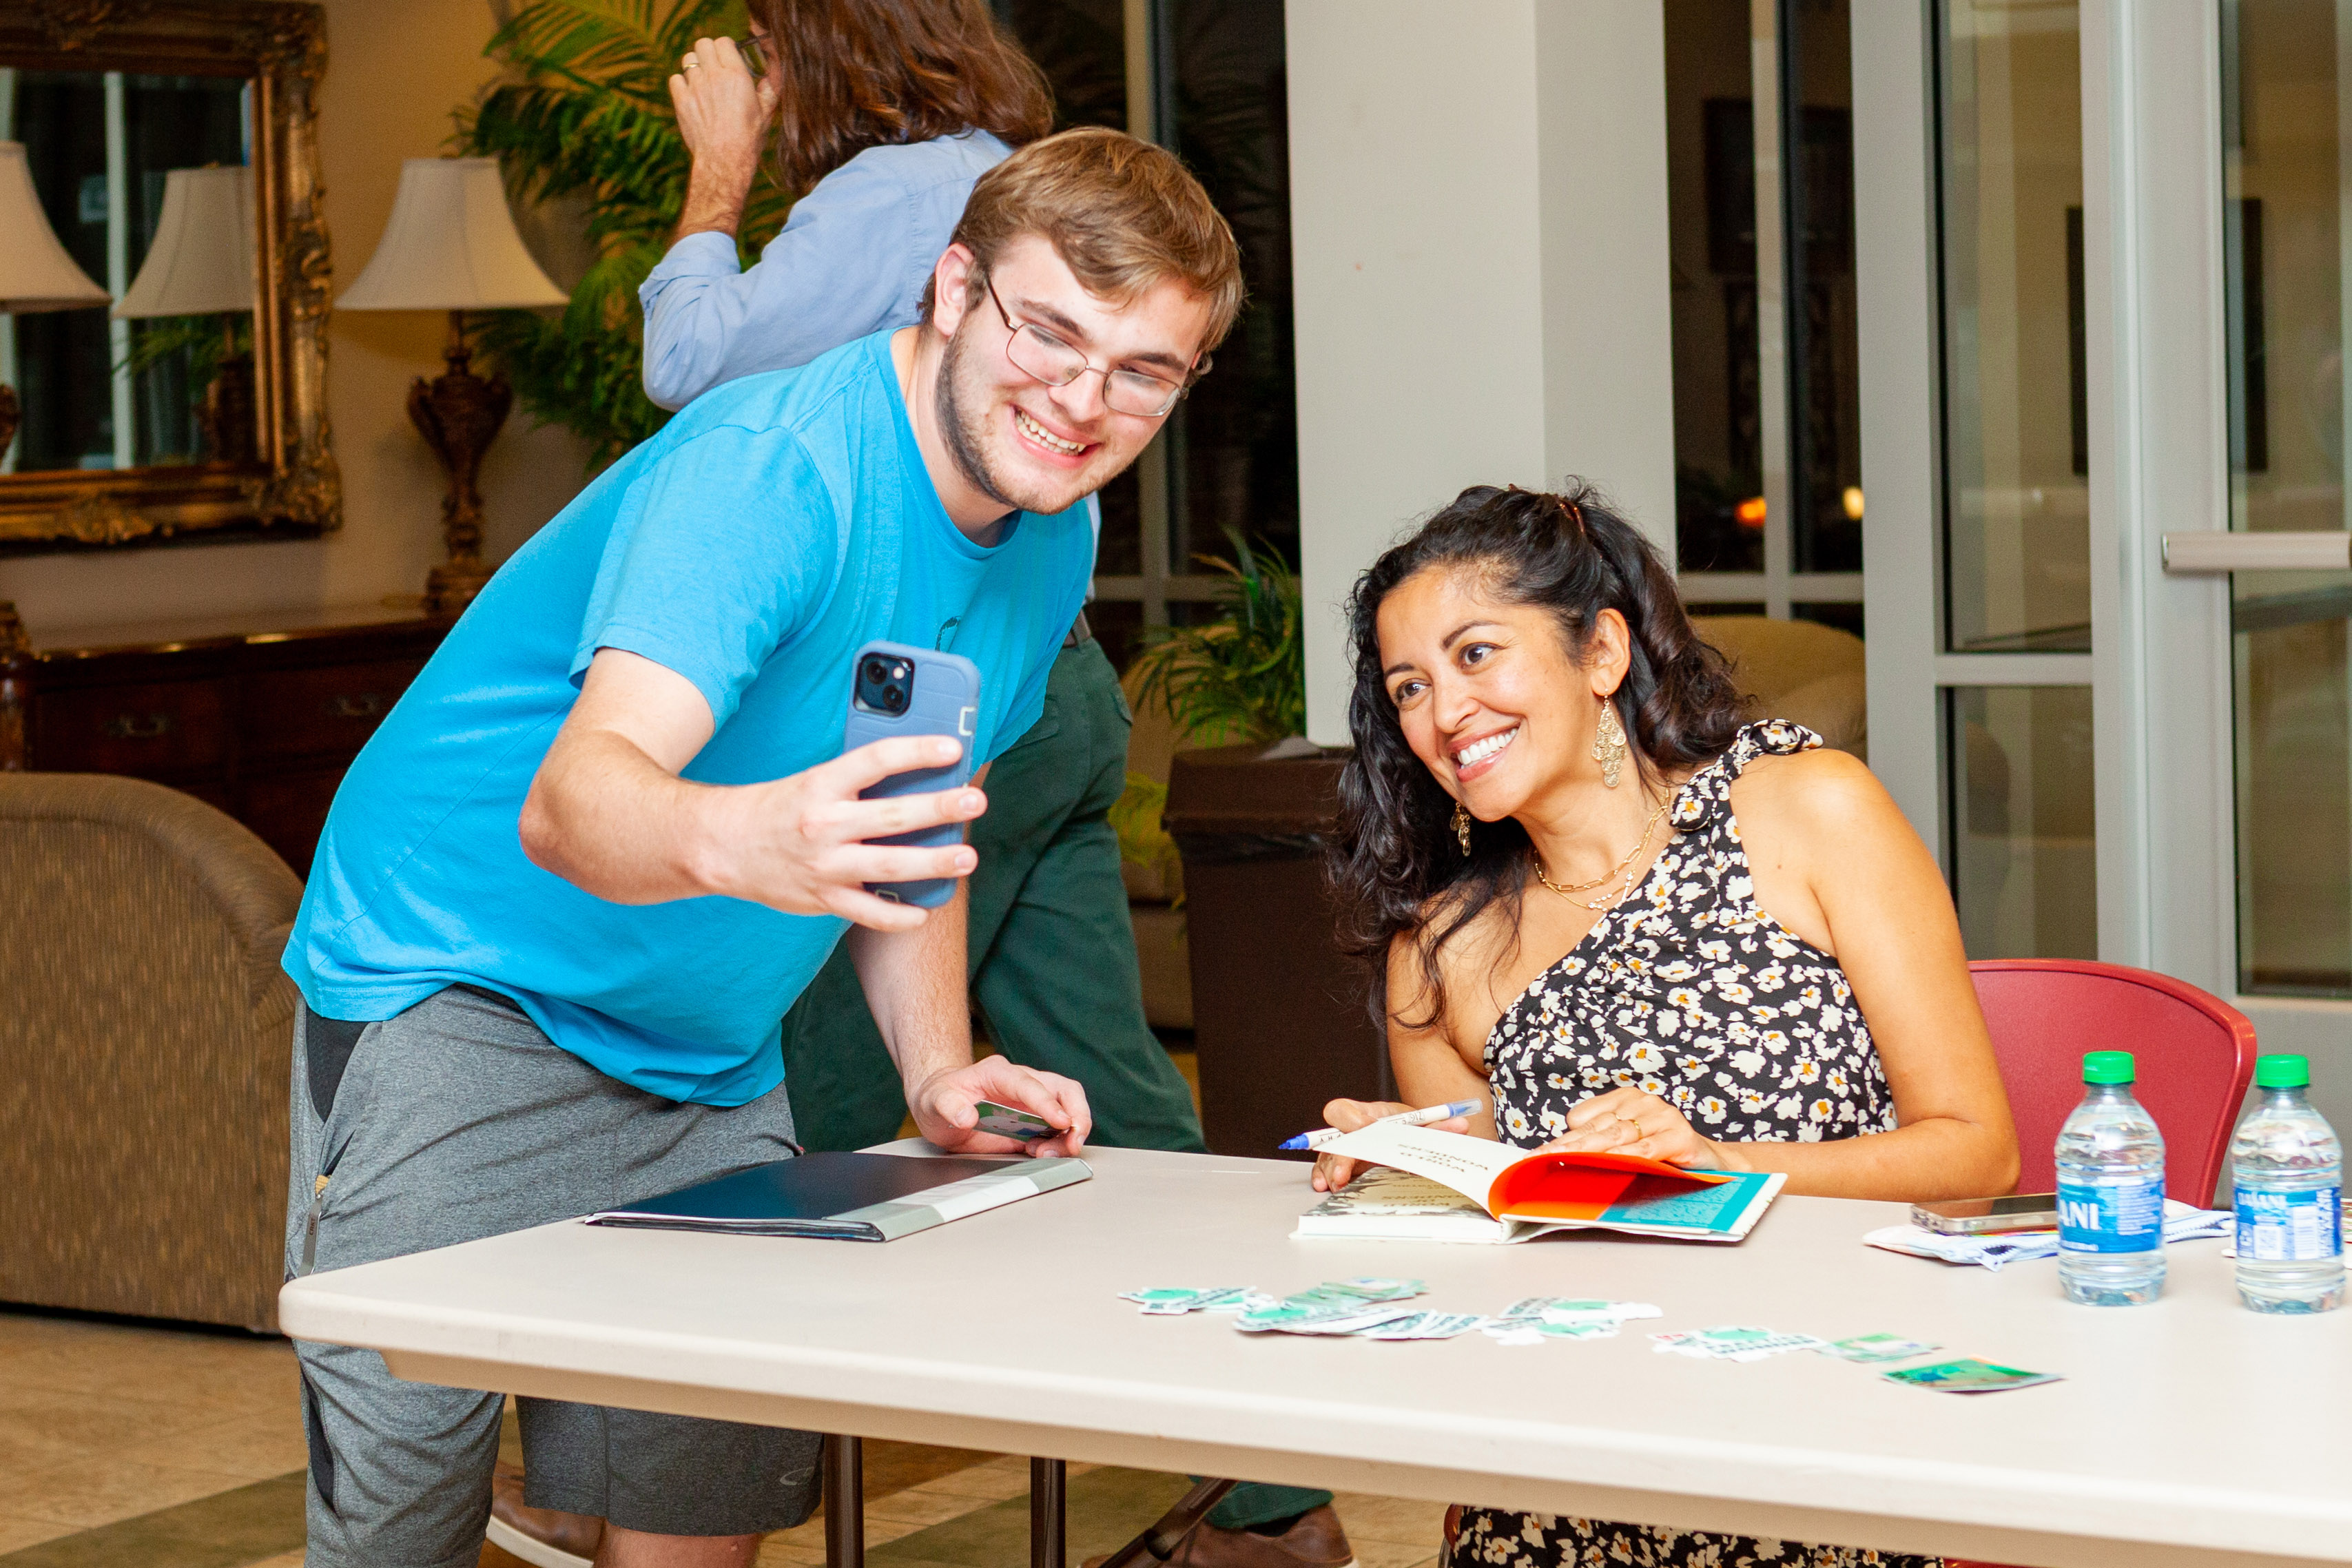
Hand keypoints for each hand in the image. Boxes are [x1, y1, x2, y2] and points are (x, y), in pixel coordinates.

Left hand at [669, 34, 776, 238]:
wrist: (725, 161)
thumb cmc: (749, 139)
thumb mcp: (767, 112)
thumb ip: (769, 87)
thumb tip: (772, 72)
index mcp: (736, 75)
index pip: (724, 41)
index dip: (726, 47)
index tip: (729, 57)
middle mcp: (714, 76)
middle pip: (703, 44)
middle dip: (708, 52)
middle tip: (714, 65)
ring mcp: (695, 87)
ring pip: (688, 59)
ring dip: (695, 66)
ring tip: (702, 80)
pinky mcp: (681, 100)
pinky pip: (675, 78)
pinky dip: (682, 83)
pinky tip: (692, 94)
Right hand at [699, 735, 985, 930]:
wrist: (722, 844)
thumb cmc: (778, 807)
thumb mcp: (814, 781)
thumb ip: (859, 780)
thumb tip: (916, 773)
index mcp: (822, 784)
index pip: (876, 760)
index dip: (917, 751)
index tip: (953, 749)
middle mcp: (824, 823)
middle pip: (891, 816)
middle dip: (939, 808)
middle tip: (974, 802)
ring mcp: (824, 864)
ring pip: (887, 865)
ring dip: (932, 862)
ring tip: (967, 856)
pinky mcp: (821, 898)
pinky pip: (868, 913)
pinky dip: (898, 915)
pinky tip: (924, 911)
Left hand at [910, 1057, 1091, 1158]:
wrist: (940, 1106)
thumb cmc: (939, 1097)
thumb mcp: (934, 1101)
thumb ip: (948, 1105)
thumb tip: (966, 1117)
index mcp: (998, 1073)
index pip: (1029, 1083)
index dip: (1046, 1102)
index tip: (1060, 1121)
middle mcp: (1021, 1083)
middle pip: (1063, 1090)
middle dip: (1077, 1114)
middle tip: (1075, 1140)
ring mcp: (1030, 1103)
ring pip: (1066, 1109)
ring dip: (1070, 1134)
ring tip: (1054, 1154)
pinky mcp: (1032, 1122)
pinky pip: (1056, 1130)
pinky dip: (1059, 1144)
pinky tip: (1044, 1154)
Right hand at [1308, 1097, 1470, 1192]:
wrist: (1410, 1140)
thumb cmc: (1411, 1130)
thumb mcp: (1424, 1127)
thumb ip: (1438, 1127)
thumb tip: (1460, 1125)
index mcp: (1369, 1115)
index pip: (1344, 1109)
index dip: (1351, 1119)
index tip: (1364, 1128)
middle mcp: (1352, 1132)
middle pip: (1334, 1138)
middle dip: (1340, 1155)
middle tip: (1343, 1173)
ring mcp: (1346, 1150)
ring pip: (1328, 1156)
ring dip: (1330, 1169)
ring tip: (1336, 1183)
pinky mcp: (1344, 1167)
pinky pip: (1325, 1169)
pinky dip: (1322, 1175)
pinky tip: (1323, 1184)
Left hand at [1531, 1086, 1747, 1170]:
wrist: (1715, 1164)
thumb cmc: (1665, 1155)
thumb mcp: (1630, 1144)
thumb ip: (1603, 1144)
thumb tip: (1563, 1154)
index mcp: (1626, 1099)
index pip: (1584, 1116)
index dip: (1562, 1136)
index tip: (1537, 1153)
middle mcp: (1644, 1102)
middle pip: (1597, 1127)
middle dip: (1567, 1145)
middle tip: (1541, 1159)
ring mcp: (1663, 1116)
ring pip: (1618, 1136)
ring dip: (1589, 1151)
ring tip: (1565, 1161)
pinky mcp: (1680, 1135)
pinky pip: (1646, 1148)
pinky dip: (1627, 1156)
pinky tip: (1609, 1162)